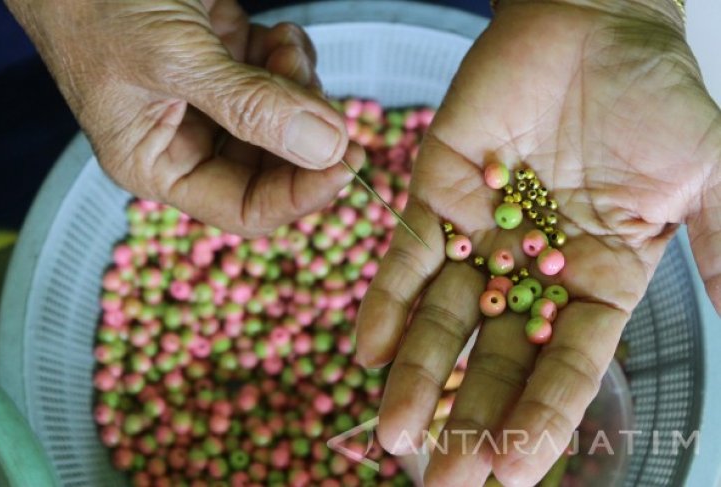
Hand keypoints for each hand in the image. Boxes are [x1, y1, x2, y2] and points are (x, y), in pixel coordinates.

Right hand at [7, 0, 362, 234]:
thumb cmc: (96, 4)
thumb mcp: (175, 61)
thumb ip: (252, 108)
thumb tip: (326, 149)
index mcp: (159, 166)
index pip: (245, 209)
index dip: (300, 195)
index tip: (347, 162)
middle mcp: (190, 143)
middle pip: (276, 167)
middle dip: (305, 131)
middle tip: (319, 96)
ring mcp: (216, 103)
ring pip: (289, 120)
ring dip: (301, 85)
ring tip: (280, 48)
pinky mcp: (231, 66)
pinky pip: (285, 78)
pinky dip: (292, 57)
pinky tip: (275, 33)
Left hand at [356, 1, 720, 484]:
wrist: (592, 24)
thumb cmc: (654, 96)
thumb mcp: (705, 178)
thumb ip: (719, 250)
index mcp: (596, 279)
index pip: (566, 364)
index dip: (542, 419)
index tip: (513, 474)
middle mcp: (532, 270)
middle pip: (497, 358)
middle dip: (470, 419)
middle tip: (440, 482)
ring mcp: (480, 235)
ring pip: (444, 317)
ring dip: (418, 375)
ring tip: (393, 434)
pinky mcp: (436, 194)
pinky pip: (406, 256)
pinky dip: (387, 302)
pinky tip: (367, 352)